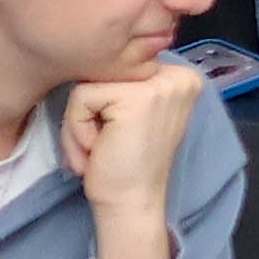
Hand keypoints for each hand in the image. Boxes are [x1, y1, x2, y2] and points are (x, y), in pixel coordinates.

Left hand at [61, 61, 203, 258]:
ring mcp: (161, 84)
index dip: (104, 104)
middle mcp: (179, 75)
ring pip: (89, 83)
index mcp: (182, 77)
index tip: (115, 138)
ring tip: (96, 151)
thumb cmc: (127, 165)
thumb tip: (95, 53)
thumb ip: (127, 83)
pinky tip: (96, 152)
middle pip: (104, 71)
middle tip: (101, 148)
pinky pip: (80, 97)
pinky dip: (76, 129)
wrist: (132, 205)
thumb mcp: (134, 112)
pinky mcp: (136, 97)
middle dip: (90, 113)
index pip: (120, 68)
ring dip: (79, 123)